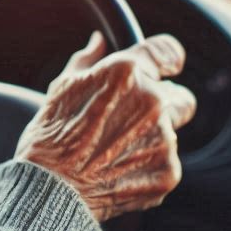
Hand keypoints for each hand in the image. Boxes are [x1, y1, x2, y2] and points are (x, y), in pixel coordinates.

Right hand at [15, 31, 196, 221]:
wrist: (49, 189)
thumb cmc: (50, 137)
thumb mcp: (61, 88)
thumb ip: (87, 60)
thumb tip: (98, 42)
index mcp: (126, 73)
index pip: (169, 52)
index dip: (168, 60)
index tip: (166, 68)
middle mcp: (152, 102)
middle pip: (180, 96)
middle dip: (163, 105)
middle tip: (130, 120)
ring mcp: (163, 139)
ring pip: (172, 133)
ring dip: (152, 138)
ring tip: (114, 151)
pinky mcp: (167, 172)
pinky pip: (166, 163)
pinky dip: (147, 166)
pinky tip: (117, 170)